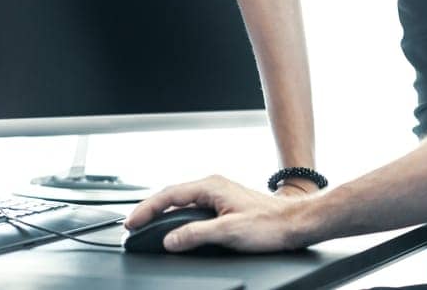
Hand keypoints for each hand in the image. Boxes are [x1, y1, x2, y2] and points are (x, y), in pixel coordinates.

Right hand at [125, 175, 311, 252]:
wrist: (295, 224)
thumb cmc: (269, 224)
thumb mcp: (229, 232)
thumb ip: (196, 235)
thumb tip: (170, 240)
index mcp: (211, 186)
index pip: (168, 195)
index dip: (146, 209)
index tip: (131, 223)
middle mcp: (213, 186)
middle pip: (172, 196)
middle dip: (150, 210)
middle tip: (132, 227)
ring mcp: (219, 194)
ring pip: (182, 202)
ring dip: (163, 214)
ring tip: (147, 227)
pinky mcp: (225, 205)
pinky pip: (192, 208)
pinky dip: (177, 217)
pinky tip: (175, 228)